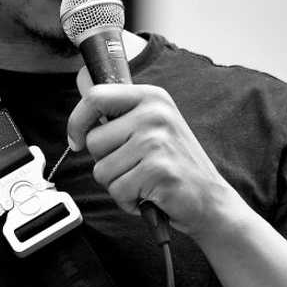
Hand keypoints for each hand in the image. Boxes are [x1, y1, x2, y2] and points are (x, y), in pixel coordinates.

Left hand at [66, 78, 240, 237]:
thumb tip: (81, 86)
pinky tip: (150, 193)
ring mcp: (157, 141)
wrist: (210, 200)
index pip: (96, 97)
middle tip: (135, 166)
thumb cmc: (174, 165)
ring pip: (102, 170)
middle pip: (93, 141)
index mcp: (152, 97)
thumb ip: (118, 112)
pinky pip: (117, 190)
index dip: (77, 122)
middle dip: (106, 162)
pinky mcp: (157, 170)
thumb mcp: (150, 126)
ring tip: (144, 180)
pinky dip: (128, 200)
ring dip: (118, 184)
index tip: (76, 139)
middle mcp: (155, 114)